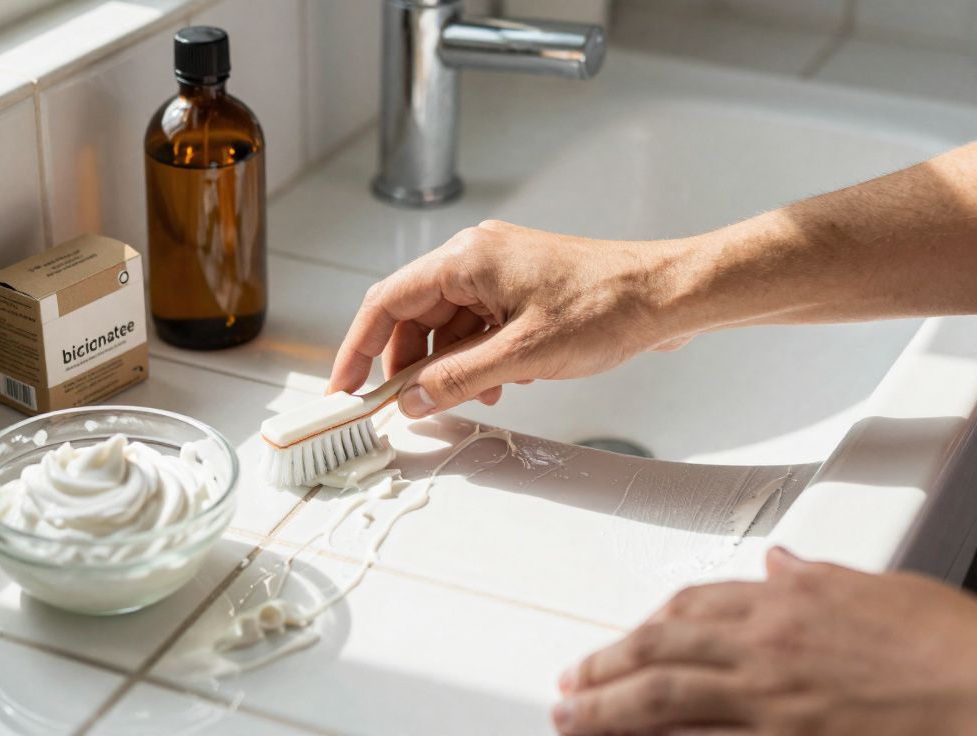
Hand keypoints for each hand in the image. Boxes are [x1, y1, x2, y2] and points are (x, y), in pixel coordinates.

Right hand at [327, 220, 694, 417]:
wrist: (667, 295)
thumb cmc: (608, 307)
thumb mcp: (524, 356)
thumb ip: (459, 380)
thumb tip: (412, 400)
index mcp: (466, 260)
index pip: (387, 302)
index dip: (358, 347)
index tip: (345, 386)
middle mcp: (475, 260)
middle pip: (413, 316)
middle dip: (406, 365)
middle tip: (403, 407)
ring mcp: (498, 274)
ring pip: (445, 327)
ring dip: (446, 368)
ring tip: (464, 400)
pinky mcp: (519, 292)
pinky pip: (476, 328)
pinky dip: (475, 360)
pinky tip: (495, 386)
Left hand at [553, 547, 976, 734]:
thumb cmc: (946, 643)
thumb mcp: (876, 588)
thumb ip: (815, 579)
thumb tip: (781, 565)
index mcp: (786, 602)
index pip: (692, 604)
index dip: (648, 623)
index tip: (623, 639)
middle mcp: (767, 647)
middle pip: (662, 649)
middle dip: (606, 665)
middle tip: (569, 682)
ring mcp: (773, 700)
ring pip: (668, 699)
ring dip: (612, 708)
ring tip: (574, 718)